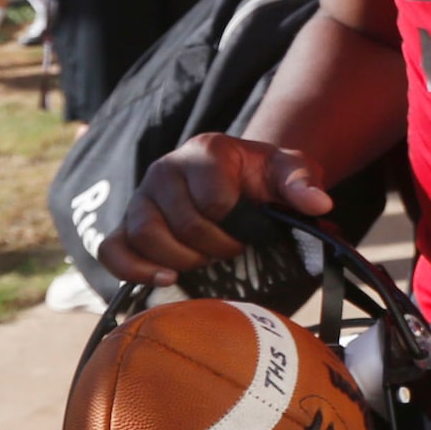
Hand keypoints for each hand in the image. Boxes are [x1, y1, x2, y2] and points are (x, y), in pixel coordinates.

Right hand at [99, 133, 336, 285]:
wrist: (242, 179)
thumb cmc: (265, 175)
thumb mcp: (291, 170)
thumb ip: (302, 182)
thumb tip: (318, 203)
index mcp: (205, 151)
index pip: (214, 199)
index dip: (236, 223)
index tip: (251, 227)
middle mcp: (166, 169)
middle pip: (181, 223)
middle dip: (214, 246)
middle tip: (233, 248)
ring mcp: (142, 198)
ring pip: (143, 236)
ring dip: (180, 259)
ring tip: (206, 260)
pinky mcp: (127, 225)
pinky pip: (112, 250)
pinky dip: (133, 270)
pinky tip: (166, 279)